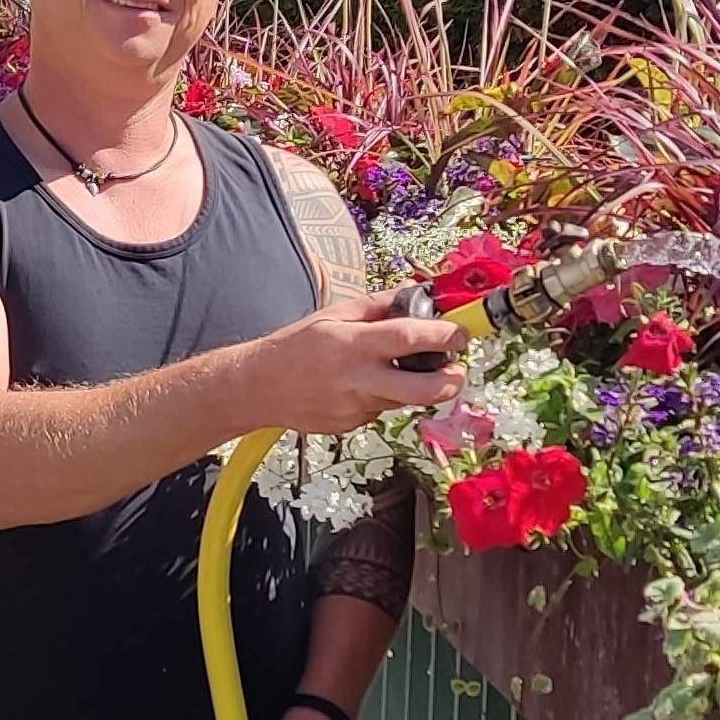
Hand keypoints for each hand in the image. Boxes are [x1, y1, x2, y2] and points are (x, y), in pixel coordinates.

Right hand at [243, 300, 465, 437]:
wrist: (258, 387)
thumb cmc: (297, 346)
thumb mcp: (336, 313)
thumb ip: (380, 305)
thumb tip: (416, 293)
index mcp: (355, 344)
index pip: (411, 339)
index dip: (445, 336)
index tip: (461, 332)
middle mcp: (358, 380)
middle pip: (424, 391)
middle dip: (452, 381)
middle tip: (457, 370)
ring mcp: (356, 408)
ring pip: (403, 400)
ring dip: (412, 385)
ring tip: (395, 369)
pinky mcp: (352, 426)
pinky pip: (381, 410)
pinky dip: (382, 396)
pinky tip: (359, 386)